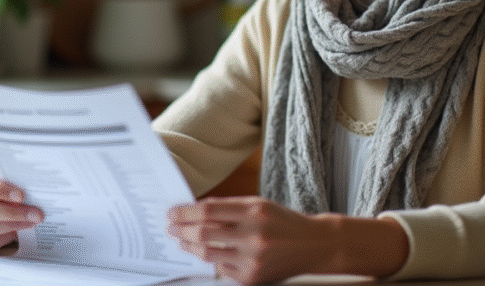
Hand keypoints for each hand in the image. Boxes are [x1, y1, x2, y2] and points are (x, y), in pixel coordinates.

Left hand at [166, 196, 339, 284]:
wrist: (313, 246)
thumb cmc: (283, 222)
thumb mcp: (258, 205)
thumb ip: (229, 207)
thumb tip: (195, 210)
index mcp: (254, 211)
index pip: (208, 210)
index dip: (185, 212)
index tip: (173, 212)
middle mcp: (253, 235)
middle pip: (204, 233)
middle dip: (182, 230)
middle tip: (171, 227)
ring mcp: (253, 259)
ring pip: (209, 254)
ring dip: (190, 247)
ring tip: (183, 241)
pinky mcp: (252, 278)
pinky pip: (222, 269)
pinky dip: (212, 260)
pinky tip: (206, 254)